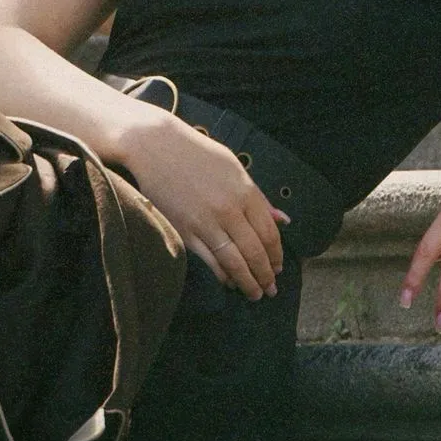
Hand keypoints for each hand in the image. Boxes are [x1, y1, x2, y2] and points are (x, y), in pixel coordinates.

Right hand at [122, 104, 289, 300]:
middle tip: (270, 290)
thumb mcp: (234, 168)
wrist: (157, 146)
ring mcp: (205, 222)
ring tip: (254, 293)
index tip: (278, 268)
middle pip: (254, 252)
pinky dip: (222, 276)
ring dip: (247, 282)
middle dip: (265, 275)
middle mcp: (228, 209)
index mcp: (244, 190)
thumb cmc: (199, 154)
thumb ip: (259, 198)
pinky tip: (229, 282)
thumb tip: (283, 221)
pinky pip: (208, 262)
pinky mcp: (184, 232)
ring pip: (234, 262)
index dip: (276, 255)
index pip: (269, 233)